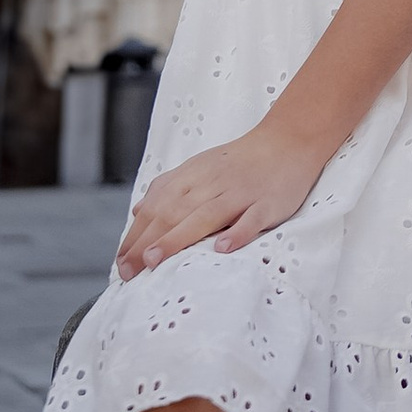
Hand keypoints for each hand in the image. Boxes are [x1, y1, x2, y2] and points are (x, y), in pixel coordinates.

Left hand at [115, 118, 328, 273]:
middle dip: (147, 242)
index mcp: (195, 175)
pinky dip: (237, 234)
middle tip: (127, 272)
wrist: (290, 140)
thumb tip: (137, 213)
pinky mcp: (268, 202)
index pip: (158, 205)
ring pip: (206, 215)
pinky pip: (252, 219)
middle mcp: (214, 182)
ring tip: (154, 260)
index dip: (136, 234)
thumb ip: (169, 188)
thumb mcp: (201, 167)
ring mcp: (241, 192)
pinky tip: (222, 249)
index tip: (120, 263)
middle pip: (175, 211)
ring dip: (177, 238)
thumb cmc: (241, 162)